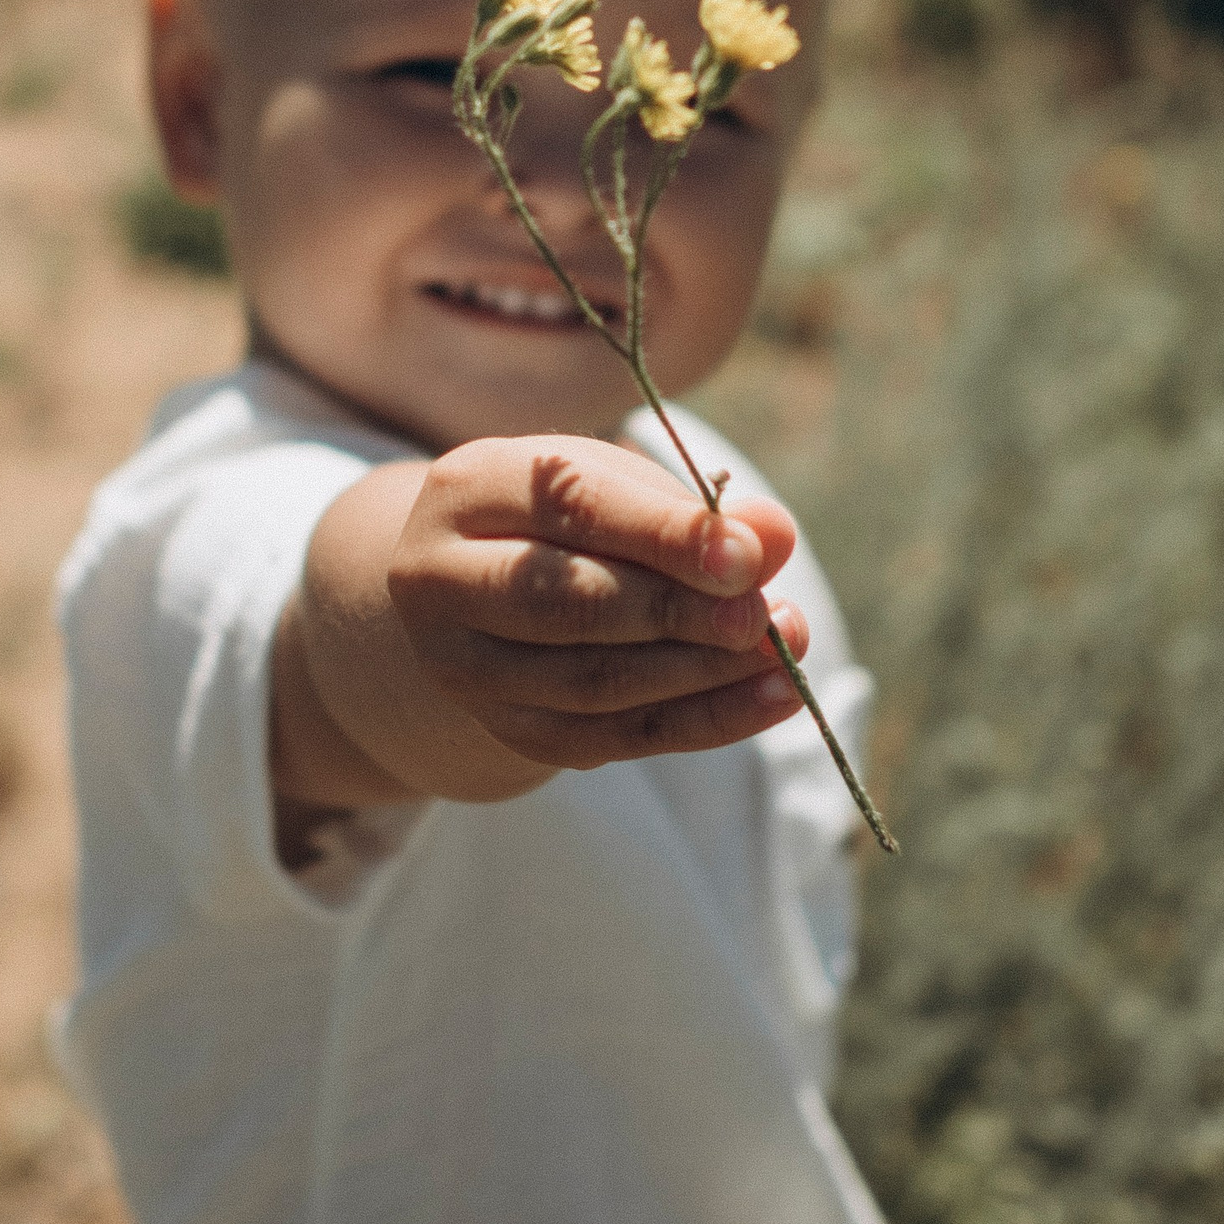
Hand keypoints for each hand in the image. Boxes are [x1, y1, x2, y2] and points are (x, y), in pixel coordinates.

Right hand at [384, 434, 810, 772]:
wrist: (483, 589)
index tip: (748, 559)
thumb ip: (691, 510)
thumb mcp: (619, 486)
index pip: (570, 507)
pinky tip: (770, 700)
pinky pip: (608, 738)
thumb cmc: (567, 519)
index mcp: (470, 487)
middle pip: (564, 603)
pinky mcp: (505, 727)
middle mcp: (441, 578)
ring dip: (698, 674)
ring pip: (588, 684)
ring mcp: (464, 665)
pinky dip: (700, 723)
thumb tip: (772, 538)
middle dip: (675, 613)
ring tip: (783, 655)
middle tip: (761, 618)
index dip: (663, 535)